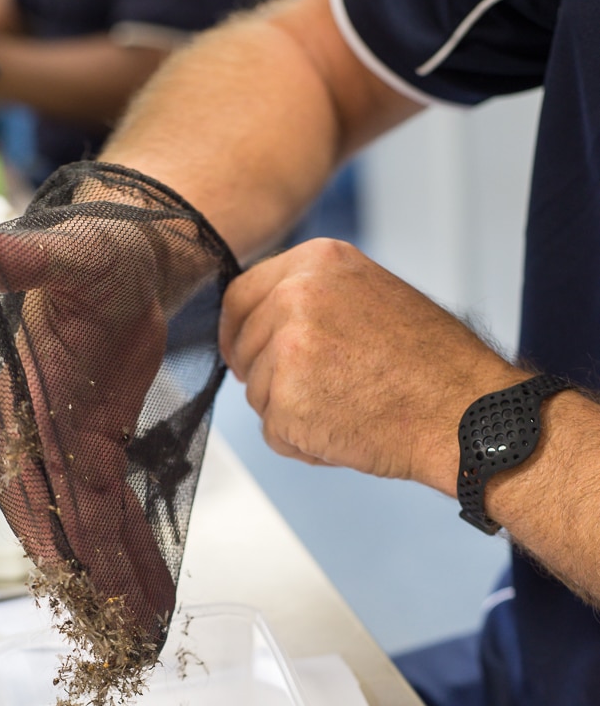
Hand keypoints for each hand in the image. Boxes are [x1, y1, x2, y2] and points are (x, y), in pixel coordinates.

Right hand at [0, 216, 176, 640]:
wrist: (126, 260)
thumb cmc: (94, 254)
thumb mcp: (68, 254)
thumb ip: (27, 261)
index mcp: (20, 402)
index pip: (26, 479)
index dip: (48, 530)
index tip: (73, 579)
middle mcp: (40, 436)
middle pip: (60, 520)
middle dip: (91, 576)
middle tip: (121, 628)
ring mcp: (72, 447)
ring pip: (91, 526)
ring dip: (116, 575)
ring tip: (144, 626)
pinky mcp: (102, 447)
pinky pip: (115, 509)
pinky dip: (133, 547)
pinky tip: (150, 586)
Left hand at [218, 238, 518, 493]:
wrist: (465, 412)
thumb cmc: (431, 365)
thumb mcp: (370, 296)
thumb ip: (314, 299)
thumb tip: (265, 324)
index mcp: (316, 261)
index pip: (240, 296)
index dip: (239, 334)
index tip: (246, 356)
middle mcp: (295, 295)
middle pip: (245, 348)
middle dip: (271, 379)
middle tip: (325, 394)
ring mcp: (286, 349)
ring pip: (257, 394)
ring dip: (291, 413)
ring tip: (350, 409)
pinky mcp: (286, 401)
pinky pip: (274, 433)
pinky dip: (303, 444)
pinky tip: (348, 432)